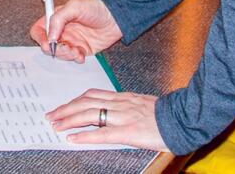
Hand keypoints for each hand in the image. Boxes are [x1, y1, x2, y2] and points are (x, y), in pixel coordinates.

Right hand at [29, 0, 122, 61]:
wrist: (116, 18)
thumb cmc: (97, 8)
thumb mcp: (74, 7)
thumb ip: (58, 19)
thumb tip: (49, 35)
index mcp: (56, 18)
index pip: (39, 29)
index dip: (40, 37)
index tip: (47, 43)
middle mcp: (62, 31)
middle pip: (48, 44)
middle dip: (54, 49)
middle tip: (65, 47)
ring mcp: (71, 41)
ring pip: (60, 54)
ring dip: (66, 54)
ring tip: (75, 50)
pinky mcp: (81, 50)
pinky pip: (73, 58)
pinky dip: (75, 59)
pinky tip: (81, 54)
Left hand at [47, 89, 167, 150]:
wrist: (183, 118)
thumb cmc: (165, 114)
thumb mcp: (142, 104)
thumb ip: (125, 106)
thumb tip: (109, 112)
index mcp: (123, 97)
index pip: (92, 95)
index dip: (74, 101)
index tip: (62, 107)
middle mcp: (120, 103)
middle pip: (86, 102)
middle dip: (66, 109)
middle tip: (51, 116)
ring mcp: (124, 116)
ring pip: (90, 114)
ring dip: (69, 120)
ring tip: (56, 126)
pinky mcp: (129, 131)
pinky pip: (103, 133)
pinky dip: (85, 136)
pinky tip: (73, 139)